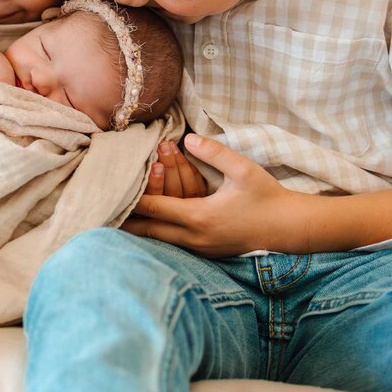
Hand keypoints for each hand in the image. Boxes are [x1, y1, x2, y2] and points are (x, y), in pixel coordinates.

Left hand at [121, 134, 308, 257]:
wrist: (291, 228)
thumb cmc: (267, 197)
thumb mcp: (243, 170)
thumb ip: (214, 152)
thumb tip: (187, 137)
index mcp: (200, 217)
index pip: (154, 208)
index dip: (130, 198)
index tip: (109, 190)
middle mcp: (195, 238)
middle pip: (147, 232)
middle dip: (125, 220)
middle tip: (100, 211)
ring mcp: (200, 249)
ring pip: (159, 241)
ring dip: (142, 227)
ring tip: (117, 217)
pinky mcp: (206, 253)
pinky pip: (173, 244)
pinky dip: (158, 234)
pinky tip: (147, 227)